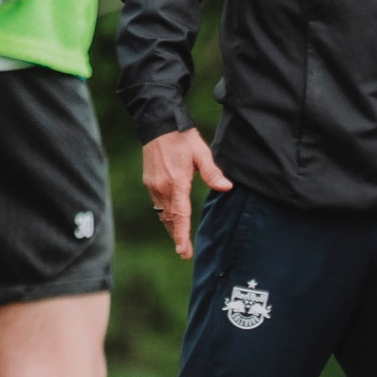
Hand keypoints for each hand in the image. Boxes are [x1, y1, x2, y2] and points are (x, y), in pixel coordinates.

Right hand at [144, 126, 231, 257]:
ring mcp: (154, 185)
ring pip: (163, 213)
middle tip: (184, 252)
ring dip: (171, 226)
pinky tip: (171, 218)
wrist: (158, 124)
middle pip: (170, 219)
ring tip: (179, 240)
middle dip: (177, 236)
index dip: (182, 235)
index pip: (180, 216)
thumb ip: (212, 173)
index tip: (183, 251)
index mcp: (176, 183)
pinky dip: (165, 214)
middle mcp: (162, 188)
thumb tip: (226, 187)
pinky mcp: (150, 182)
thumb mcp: (202, 153)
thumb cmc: (183, 138)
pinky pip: (158, 204)